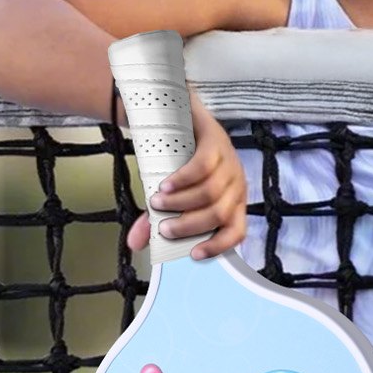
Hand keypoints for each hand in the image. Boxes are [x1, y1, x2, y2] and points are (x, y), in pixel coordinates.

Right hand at [124, 94, 247, 256]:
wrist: (181, 118)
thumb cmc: (181, 165)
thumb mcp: (170, 196)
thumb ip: (154, 219)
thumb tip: (135, 244)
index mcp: (233, 203)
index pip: (237, 231)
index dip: (219, 246)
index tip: (193, 254)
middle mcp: (237, 185)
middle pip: (220, 213)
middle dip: (189, 225)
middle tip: (163, 227)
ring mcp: (230, 163)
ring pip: (211, 192)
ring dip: (182, 203)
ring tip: (157, 203)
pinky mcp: (217, 143)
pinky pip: (203, 167)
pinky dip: (183, 180)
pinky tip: (165, 185)